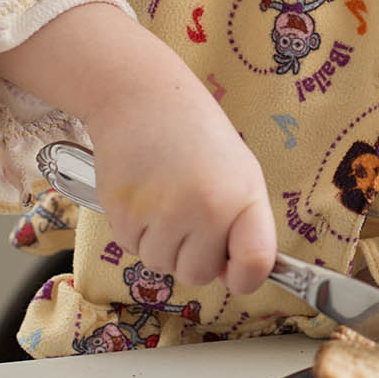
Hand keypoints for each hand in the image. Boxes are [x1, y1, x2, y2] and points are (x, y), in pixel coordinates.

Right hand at [83, 86, 276, 296]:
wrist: (143, 99)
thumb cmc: (197, 135)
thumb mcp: (239, 172)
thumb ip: (242, 224)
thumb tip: (229, 274)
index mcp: (242, 198)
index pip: (255, 265)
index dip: (245, 278)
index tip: (236, 272)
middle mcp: (204, 211)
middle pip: (198, 275)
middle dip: (194, 255)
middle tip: (190, 213)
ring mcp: (161, 215)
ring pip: (161, 265)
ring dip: (163, 244)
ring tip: (166, 198)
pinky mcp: (123, 215)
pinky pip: (132, 249)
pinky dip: (137, 231)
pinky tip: (144, 195)